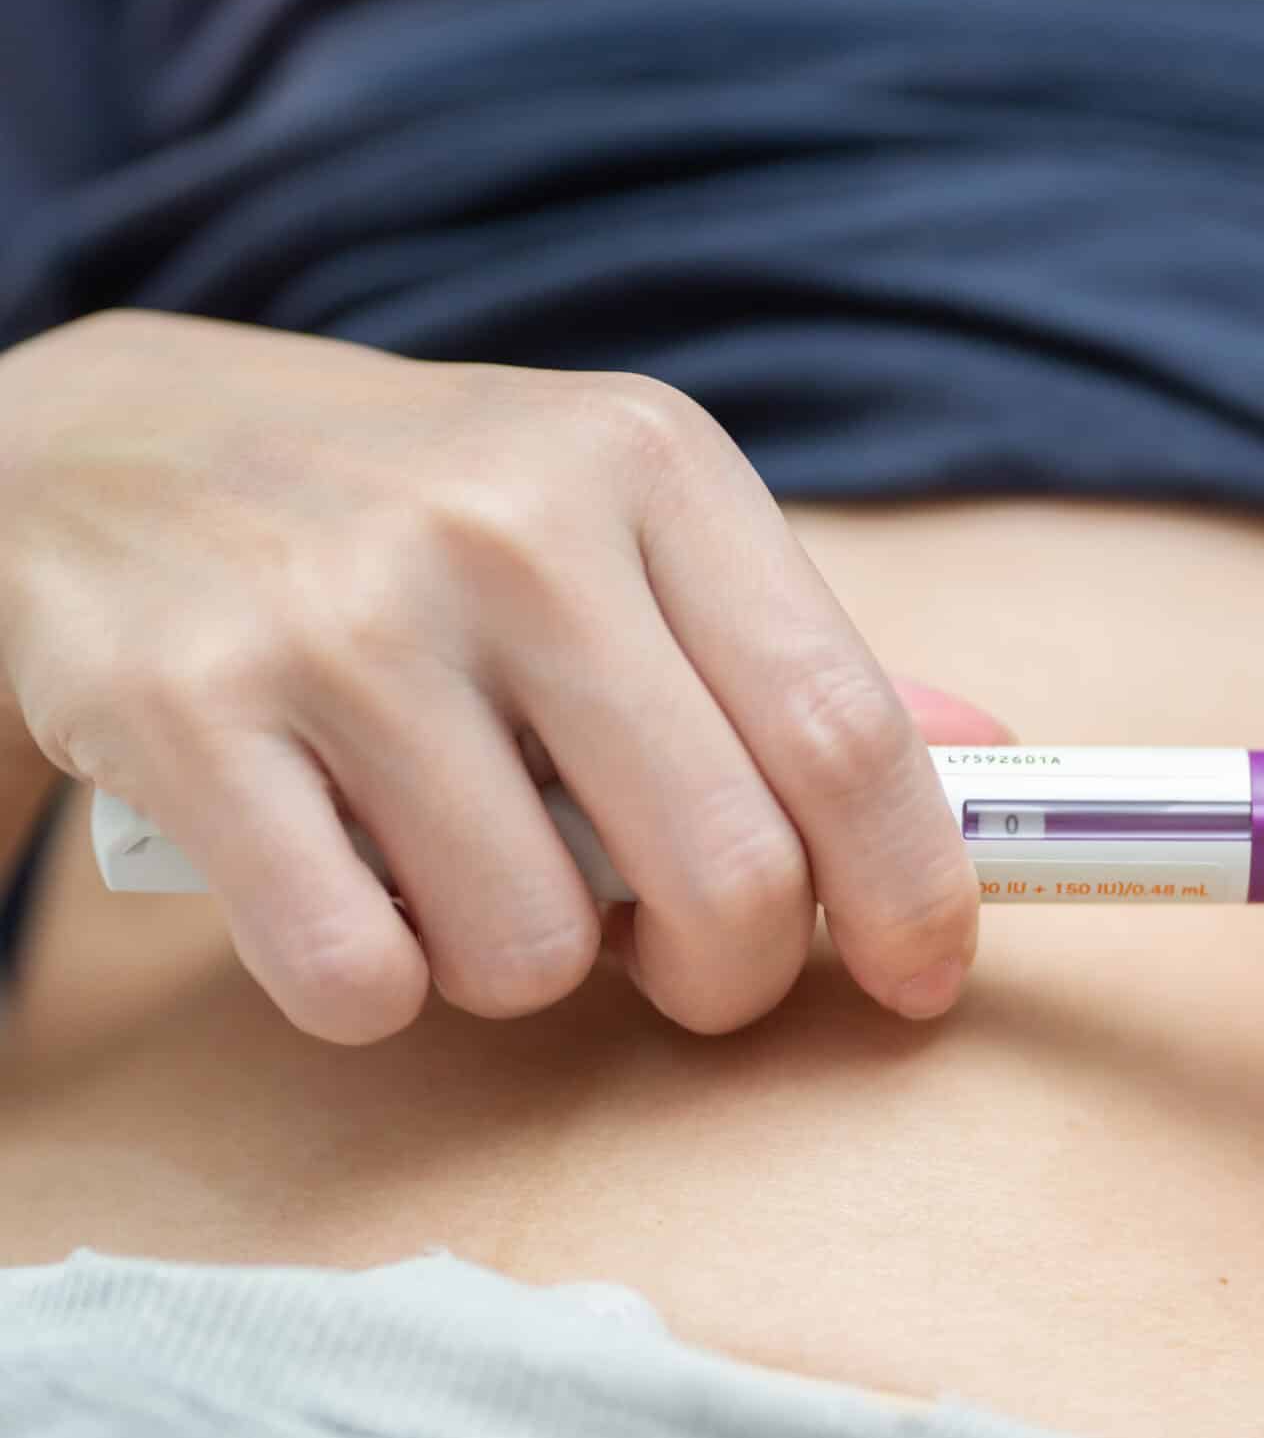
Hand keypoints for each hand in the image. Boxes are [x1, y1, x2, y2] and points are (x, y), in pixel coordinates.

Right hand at [0, 311, 1002, 1042]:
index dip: (913, 894)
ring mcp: (343, 616)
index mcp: (653, 467)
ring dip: (528, 967)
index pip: (848, 731)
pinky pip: (359, 976)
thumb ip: (788, 654)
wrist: (102, 452)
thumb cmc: (421, 521)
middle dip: (731, 975)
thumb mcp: (619, 525)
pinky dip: (377, 985)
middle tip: (683, 967)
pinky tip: (350, 888)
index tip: (919, 979)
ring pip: (537, 949)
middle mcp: (512, 524)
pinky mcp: (188, 711)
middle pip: (729, 869)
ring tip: (470, 868)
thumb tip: (986, 763)